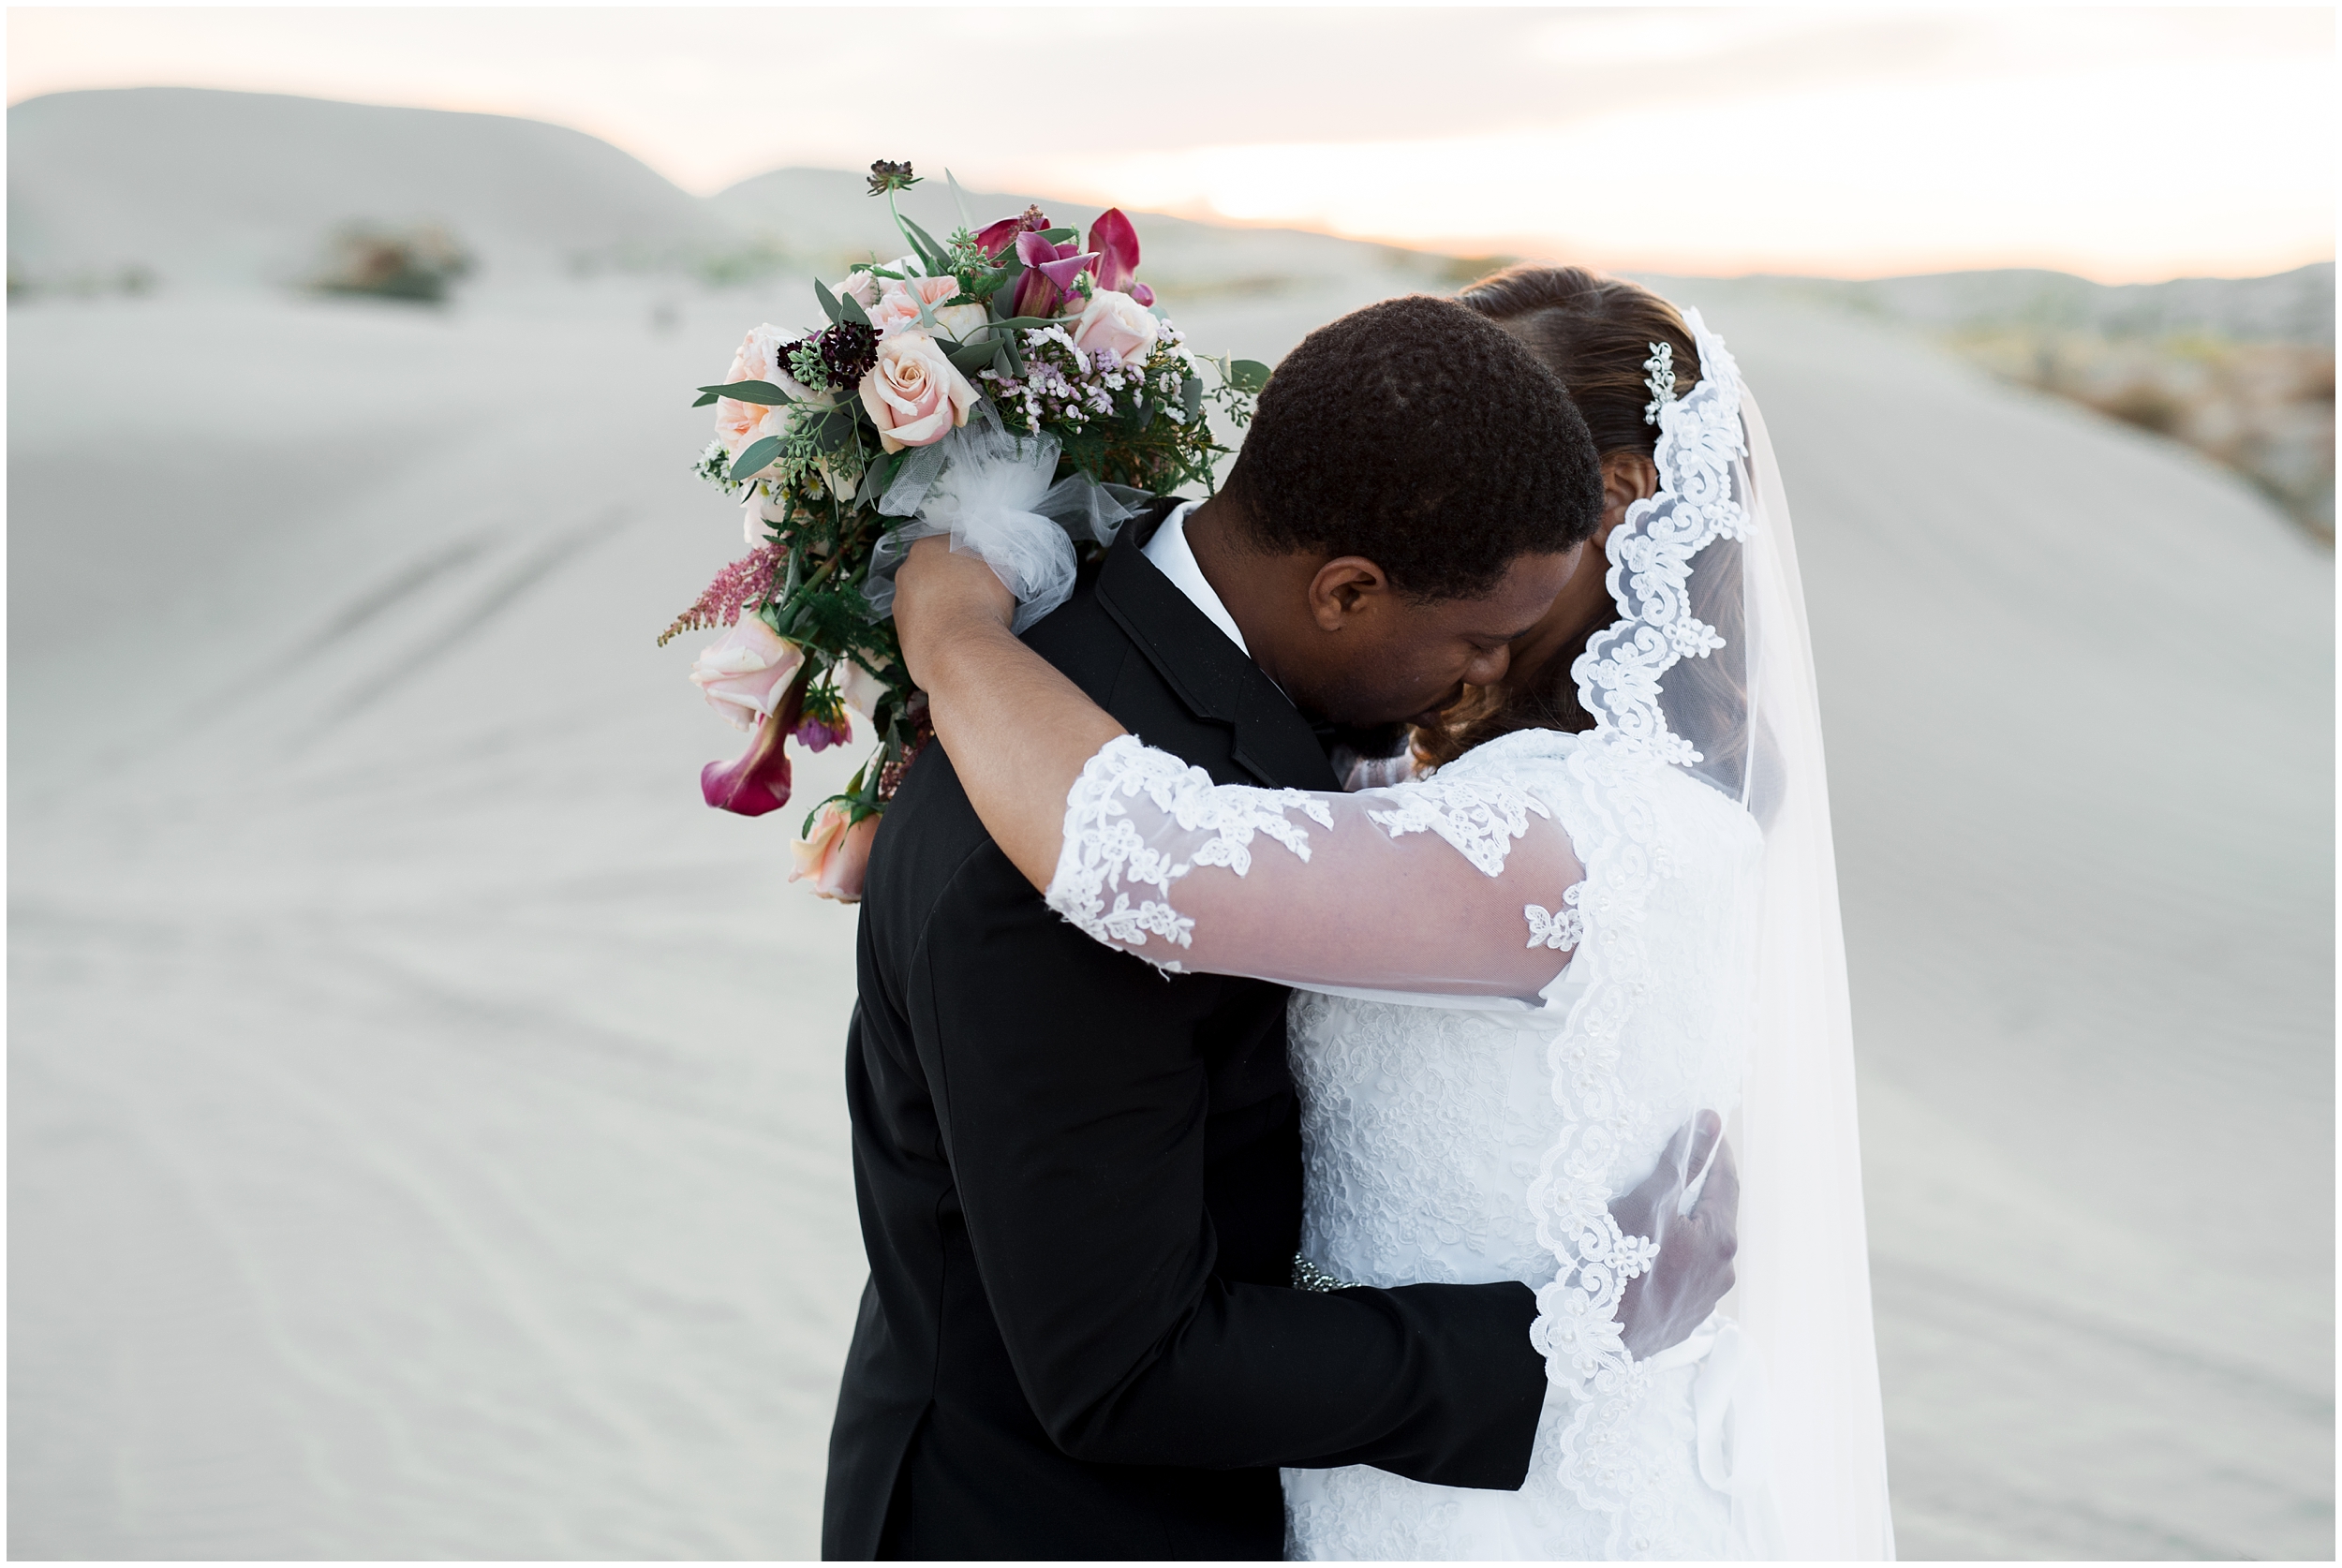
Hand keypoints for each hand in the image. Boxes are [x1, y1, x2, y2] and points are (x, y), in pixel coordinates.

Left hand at [893, 534, 1018, 690]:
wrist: (961, 652)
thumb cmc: (982, 604)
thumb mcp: (999, 567)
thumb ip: (988, 558)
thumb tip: (987, 560)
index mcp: (925, 549)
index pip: (948, 546)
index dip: (968, 559)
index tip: (982, 572)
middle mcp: (905, 574)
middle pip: (933, 572)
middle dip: (952, 582)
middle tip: (976, 596)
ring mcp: (900, 606)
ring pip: (926, 601)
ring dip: (943, 607)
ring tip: (968, 621)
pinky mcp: (901, 635)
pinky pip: (924, 627)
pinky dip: (937, 630)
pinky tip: (956, 638)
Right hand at [1609, 1110, 1739, 1358]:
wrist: (1594, 1342)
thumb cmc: (1618, 1266)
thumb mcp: (1647, 1202)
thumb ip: (1682, 1161)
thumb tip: (1713, 1120)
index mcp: (1720, 1240)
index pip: (1727, 1182)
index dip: (1717, 1152)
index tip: (1708, 1129)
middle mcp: (1723, 1272)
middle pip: (1715, 1216)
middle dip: (1699, 1189)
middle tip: (1680, 1165)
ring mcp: (1705, 1300)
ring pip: (1701, 1249)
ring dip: (1686, 1226)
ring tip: (1659, 1210)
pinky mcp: (1684, 1319)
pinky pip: (1686, 1275)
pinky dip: (1674, 1255)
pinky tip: (1649, 1253)